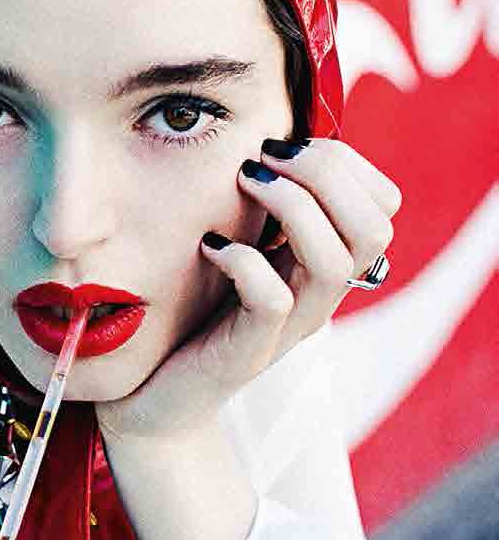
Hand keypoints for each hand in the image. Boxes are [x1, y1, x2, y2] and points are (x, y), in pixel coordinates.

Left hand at [96, 137, 401, 445]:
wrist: (156, 398)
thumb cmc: (192, 313)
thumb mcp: (237, 246)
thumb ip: (262, 207)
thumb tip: (264, 140)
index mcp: (323, 264)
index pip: (382, 205)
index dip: (345, 162)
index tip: (282, 147)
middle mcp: (318, 296)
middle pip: (373, 226)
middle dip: (324, 173)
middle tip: (263, 159)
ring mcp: (289, 327)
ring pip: (335, 261)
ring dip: (292, 206)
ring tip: (243, 184)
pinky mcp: (250, 353)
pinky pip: (273, 299)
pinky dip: (243, 260)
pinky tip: (210, 245)